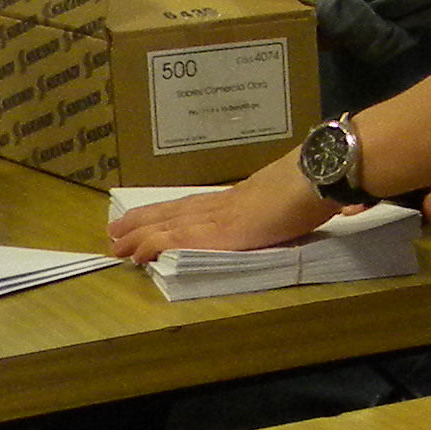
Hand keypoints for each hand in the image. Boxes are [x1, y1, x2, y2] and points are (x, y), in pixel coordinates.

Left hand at [108, 159, 341, 258]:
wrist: (316, 176)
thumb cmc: (314, 186)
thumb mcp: (293, 199)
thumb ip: (286, 208)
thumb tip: (298, 213)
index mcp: (239, 199)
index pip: (194, 205)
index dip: (169, 212)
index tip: (146, 217)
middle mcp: (222, 205)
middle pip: (173, 212)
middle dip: (143, 221)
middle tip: (114, 230)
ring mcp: (218, 217)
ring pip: (168, 224)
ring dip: (139, 233)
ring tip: (115, 242)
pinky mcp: (219, 233)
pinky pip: (178, 240)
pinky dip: (155, 246)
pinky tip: (137, 253)